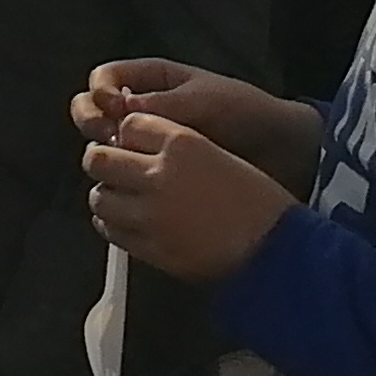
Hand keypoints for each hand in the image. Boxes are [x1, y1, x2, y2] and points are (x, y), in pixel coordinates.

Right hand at [72, 59, 318, 185]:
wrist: (285, 153)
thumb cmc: (247, 114)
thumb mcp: (204, 101)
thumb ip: (160, 105)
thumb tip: (114, 111)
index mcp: (153, 81)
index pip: (105, 79)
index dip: (101, 91)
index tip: (112, 106)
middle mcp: (144, 110)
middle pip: (95, 110)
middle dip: (93, 121)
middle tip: (107, 137)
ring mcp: (150, 145)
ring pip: (107, 146)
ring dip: (106, 153)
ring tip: (123, 163)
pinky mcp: (159, 175)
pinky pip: (129, 175)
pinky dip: (122, 180)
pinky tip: (129, 187)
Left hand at [85, 114, 297, 285]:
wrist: (276, 251)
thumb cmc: (258, 201)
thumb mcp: (218, 156)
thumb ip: (175, 150)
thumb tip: (139, 151)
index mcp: (180, 142)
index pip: (128, 124)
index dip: (127, 135)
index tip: (132, 145)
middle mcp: (157, 173)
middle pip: (98, 157)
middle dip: (102, 162)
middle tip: (113, 171)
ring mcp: (149, 213)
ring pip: (98, 197)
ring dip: (106, 195)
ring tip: (120, 200)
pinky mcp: (149, 247)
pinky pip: (111, 230)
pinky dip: (112, 224)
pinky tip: (124, 223)